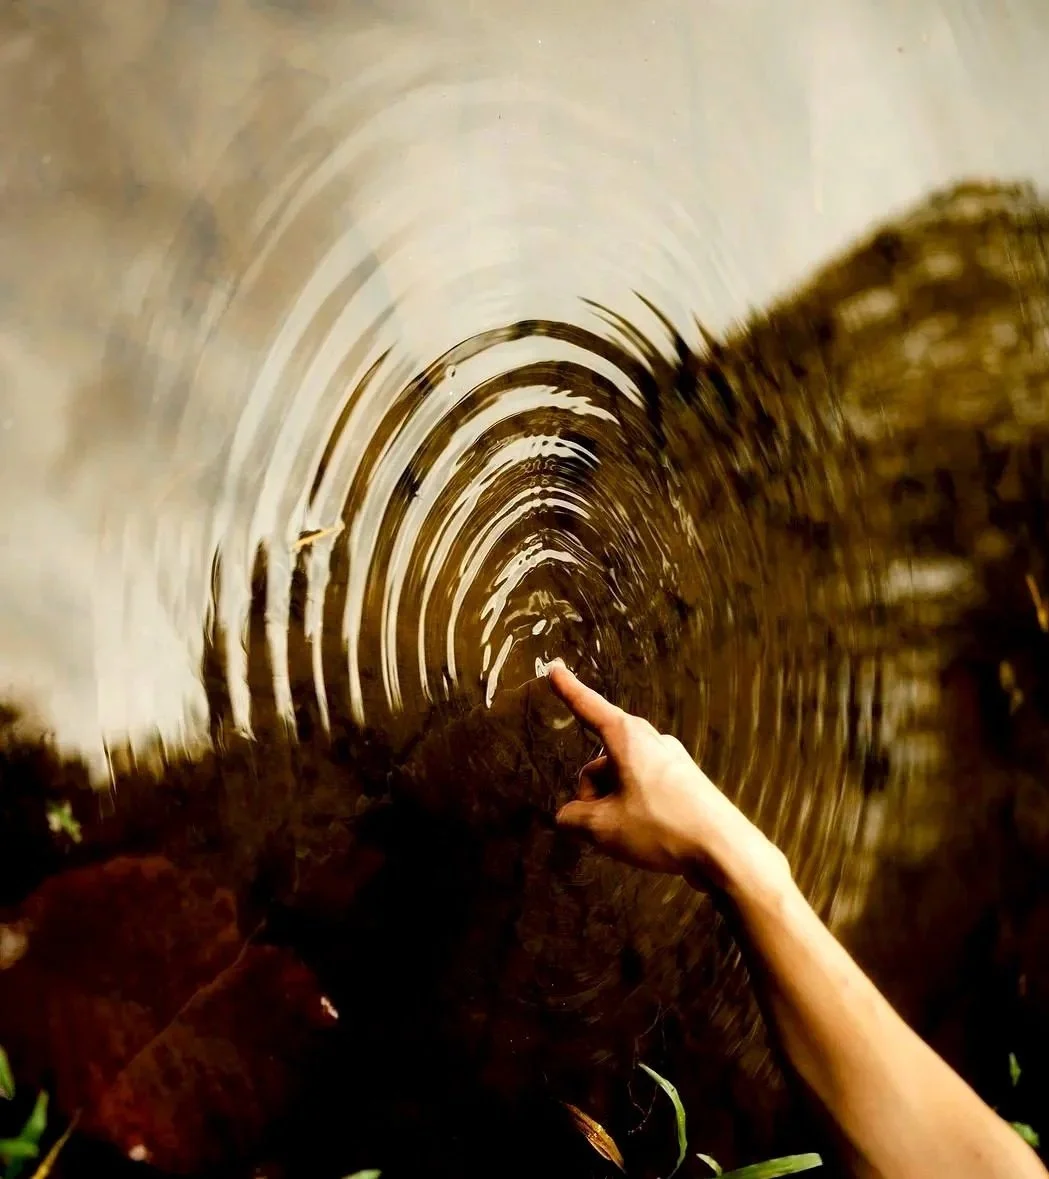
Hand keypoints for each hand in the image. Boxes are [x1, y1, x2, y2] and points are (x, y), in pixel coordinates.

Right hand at [546, 662, 789, 894]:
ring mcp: (670, 760)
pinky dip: (633, 807)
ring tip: (625, 836)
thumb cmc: (660, 826)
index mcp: (627, 737)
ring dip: (612, 803)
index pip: (589, 707)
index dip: (568, 690)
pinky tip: (646, 835)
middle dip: (591, 791)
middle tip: (598, 826)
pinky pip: (644, 787)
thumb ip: (574, 818)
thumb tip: (568, 816)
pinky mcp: (684, 781)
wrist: (724, 848)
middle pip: (602, 760)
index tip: (553, 668)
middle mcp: (650, 740)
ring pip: (622, 776)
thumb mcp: (603, 827)